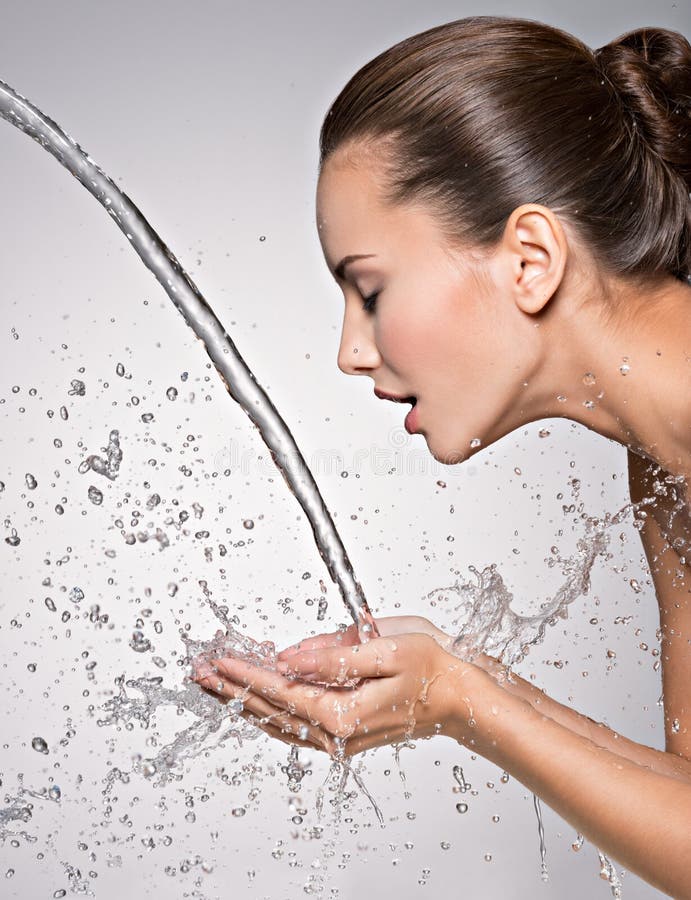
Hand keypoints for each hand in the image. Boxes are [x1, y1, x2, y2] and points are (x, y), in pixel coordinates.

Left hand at [192, 621, 487, 755]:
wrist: (461, 699)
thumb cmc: (432, 669)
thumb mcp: (386, 650)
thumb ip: (333, 656)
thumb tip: (289, 657)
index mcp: (342, 713)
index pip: (279, 690)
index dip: (245, 673)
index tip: (217, 659)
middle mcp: (335, 733)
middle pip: (270, 710)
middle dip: (232, 689)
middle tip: (199, 670)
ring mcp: (338, 738)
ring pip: (278, 722)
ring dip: (244, 702)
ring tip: (215, 684)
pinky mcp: (343, 734)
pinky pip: (294, 725)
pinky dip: (268, 711)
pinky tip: (254, 702)